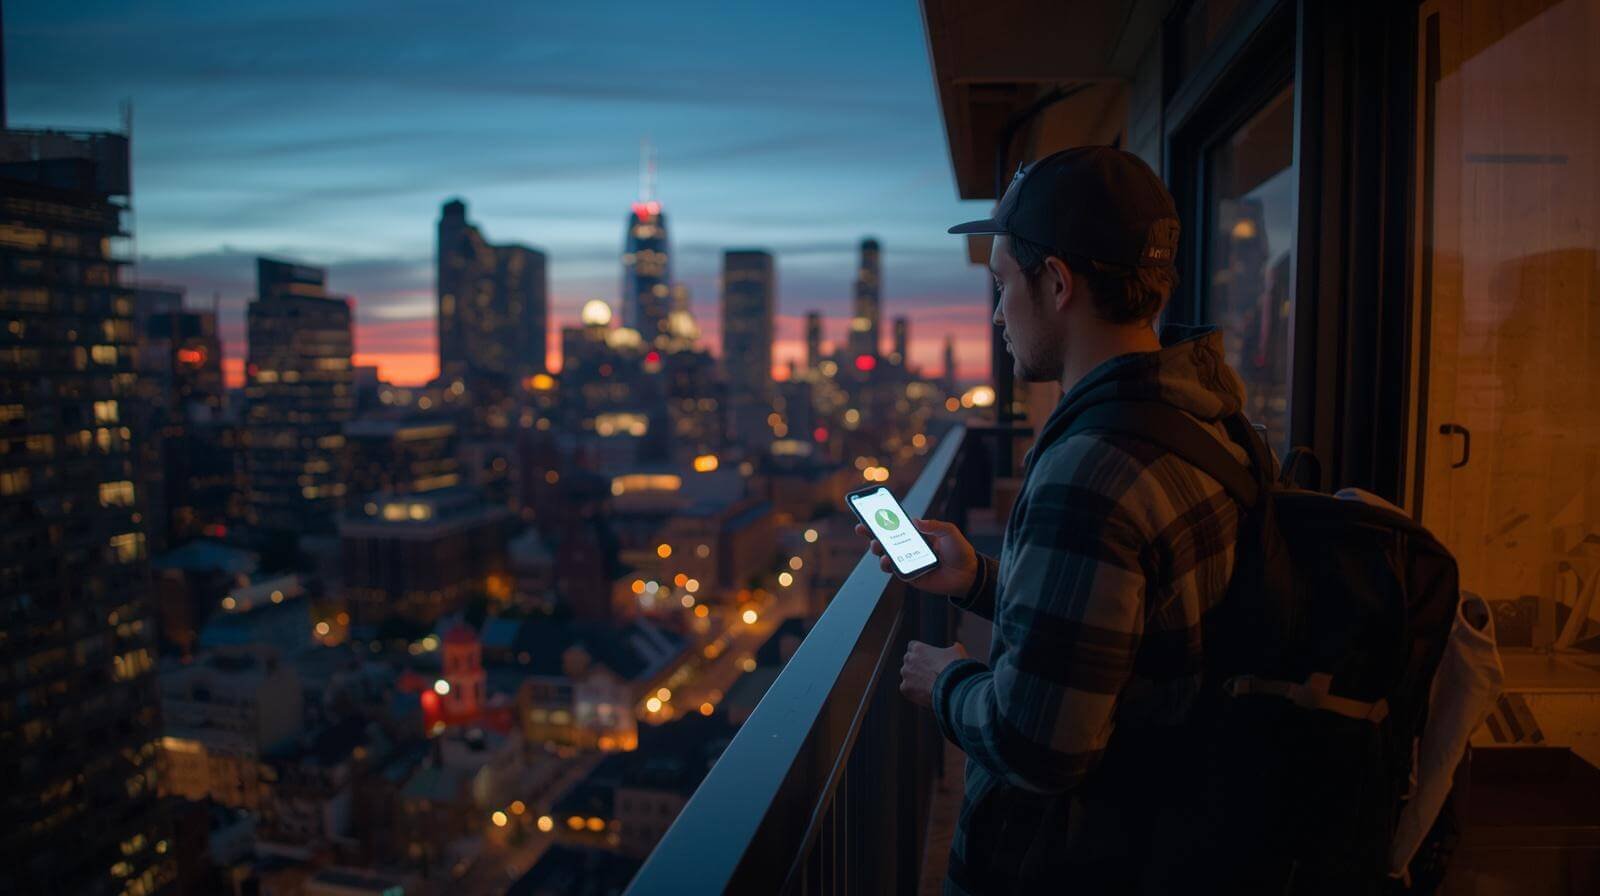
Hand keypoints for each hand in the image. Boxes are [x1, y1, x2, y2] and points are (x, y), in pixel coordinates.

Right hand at [854, 517, 977, 597]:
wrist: (969, 574)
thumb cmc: (960, 551)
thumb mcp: (949, 531)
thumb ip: (934, 525)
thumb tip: (914, 520)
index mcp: (917, 536)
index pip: (895, 527)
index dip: (881, 521)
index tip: (868, 514)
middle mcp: (909, 549)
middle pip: (886, 541)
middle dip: (871, 534)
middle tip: (863, 528)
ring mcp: (908, 563)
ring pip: (886, 556)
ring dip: (877, 550)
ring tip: (876, 546)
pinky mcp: (910, 577)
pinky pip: (895, 571)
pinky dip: (888, 565)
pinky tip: (887, 560)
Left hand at [900, 640, 967, 706]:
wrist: (952, 687)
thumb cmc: (954, 667)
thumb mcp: (957, 652)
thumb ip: (953, 648)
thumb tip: (956, 646)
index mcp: (918, 648)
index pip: (913, 647)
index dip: (921, 654)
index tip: (927, 660)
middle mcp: (908, 659)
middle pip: (909, 661)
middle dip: (916, 666)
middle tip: (929, 674)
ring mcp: (906, 674)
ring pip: (908, 676)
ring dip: (915, 679)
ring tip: (930, 686)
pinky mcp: (905, 688)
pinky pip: (908, 690)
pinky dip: (915, 692)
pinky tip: (926, 694)